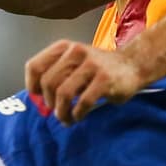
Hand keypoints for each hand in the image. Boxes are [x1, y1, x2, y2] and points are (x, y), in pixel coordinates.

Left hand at [25, 39, 144, 123]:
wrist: (132, 65)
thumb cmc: (98, 68)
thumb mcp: (74, 63)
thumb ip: (57, 74)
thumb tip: (38, 98)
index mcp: (64, 47)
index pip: (34, 66)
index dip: (33, 86)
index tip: (40, 97)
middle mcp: (75, 52)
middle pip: (48, 83)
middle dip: (49, 103)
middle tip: (57, 111)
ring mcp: (91, 65)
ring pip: (63, 93)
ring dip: (62, 112)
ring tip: (66, 118)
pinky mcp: (105, 79)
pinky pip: (83, 102)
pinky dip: (77, 114)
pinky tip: (79, 116)